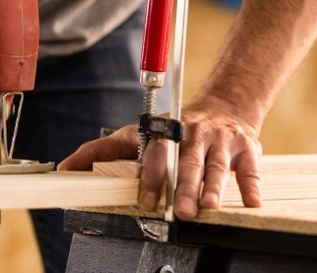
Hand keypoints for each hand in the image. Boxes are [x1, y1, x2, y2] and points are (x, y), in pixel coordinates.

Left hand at [58, 95, 262, 219]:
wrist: (225, 105)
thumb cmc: (176, 129)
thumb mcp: (138, 134)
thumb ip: (101, 151)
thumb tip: (64, 168)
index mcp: (167, 132)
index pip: (157, 154)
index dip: (153, 178)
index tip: (149, 202)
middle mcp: (194, 133)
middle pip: (188, 162)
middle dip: (185, 186)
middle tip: (182, 211)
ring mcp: (221, 140)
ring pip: (217, 165)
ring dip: (214, 187)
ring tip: (210, 208)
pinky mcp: (247, 148)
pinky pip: (250, 169)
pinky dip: (251, 186)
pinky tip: (251, 203)